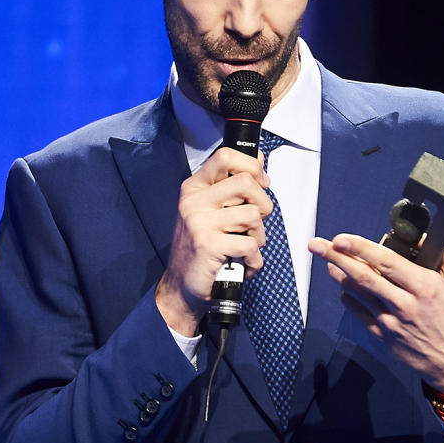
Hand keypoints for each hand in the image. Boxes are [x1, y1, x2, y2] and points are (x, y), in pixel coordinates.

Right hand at [155, 147, 273, 336]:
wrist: (181, 286)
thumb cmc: (201, 248)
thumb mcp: (210, 211)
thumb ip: (232, 187)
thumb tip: (259, 162)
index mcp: (195, 188)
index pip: (225, 156)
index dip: (252, 166)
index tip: (260, 181)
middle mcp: (194, 202)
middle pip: (246, 182)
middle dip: (263, 204)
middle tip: (255, 221)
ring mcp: (199, 223)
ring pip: (253, 215)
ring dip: (258, 236)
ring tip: (245, 246)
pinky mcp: (209, 245)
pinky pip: (250, 245)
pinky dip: (254, 260)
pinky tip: (242, 263)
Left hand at [308, 233, 443, 392]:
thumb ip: (442, 254)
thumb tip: (418, 237)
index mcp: (424, 287)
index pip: (385, 261)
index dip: (360, 248)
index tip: (341, 238)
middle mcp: (404, 305)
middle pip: (363, 276)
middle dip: (336, 257)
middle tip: (316, 244)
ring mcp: (391, 323)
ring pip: (357, 294)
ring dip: (339, 276)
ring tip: (327, 261)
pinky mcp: (383, 338)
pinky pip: (359, 313)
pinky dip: (349, 298)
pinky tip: (344, 287)